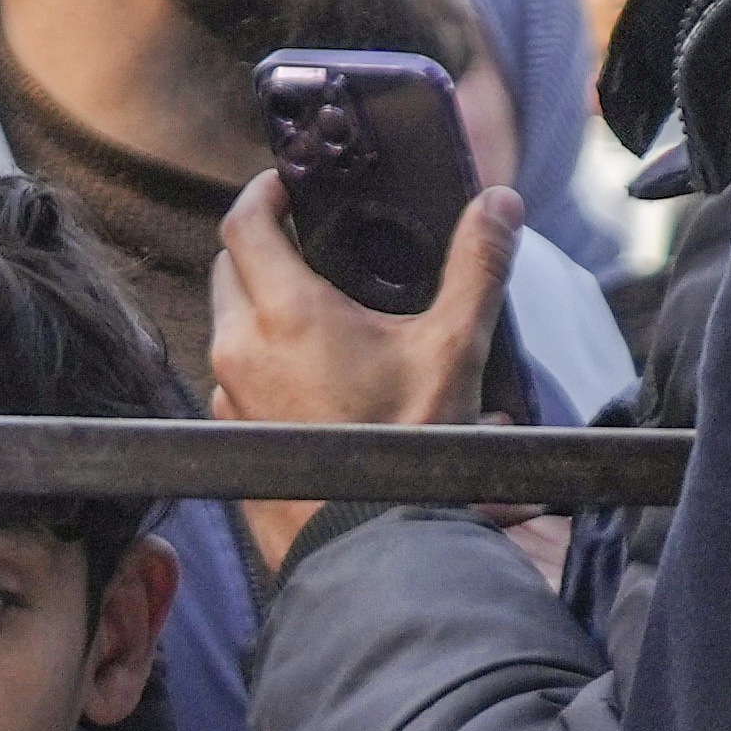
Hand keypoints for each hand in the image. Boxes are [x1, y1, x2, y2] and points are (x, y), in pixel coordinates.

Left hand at [211, 170, 522, 572]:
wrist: (373, 546)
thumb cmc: (407, 451)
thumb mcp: (456, 349)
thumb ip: (478, 267)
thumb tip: (500, 205)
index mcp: (285, 313)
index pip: (244, 221)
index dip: (264, 191)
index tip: (289, 184)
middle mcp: (241, 347)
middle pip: (230, 267)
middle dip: (264, 245)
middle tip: (310, 240)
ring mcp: (230, 395)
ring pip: (230, 323)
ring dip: (261, 304)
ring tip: (319, 310)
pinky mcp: (235, 433)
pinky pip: (235, 375)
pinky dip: (263, 358)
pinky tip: (311, 373)